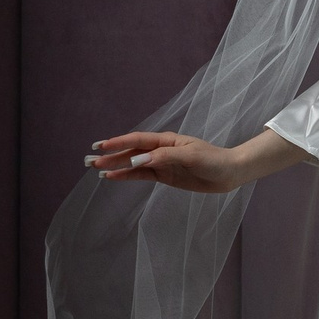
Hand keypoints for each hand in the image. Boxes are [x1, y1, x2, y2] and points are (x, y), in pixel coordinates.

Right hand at [86, 131, 244, 193]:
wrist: (229, 173)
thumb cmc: (213, 160)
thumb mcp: (191, 157)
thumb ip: (164, 158)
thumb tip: (139, 161)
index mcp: (167, 140)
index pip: (138, 141)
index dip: (119, 143)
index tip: (101, 146)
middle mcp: (160, 149)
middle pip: (131, 152)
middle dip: (111, 156)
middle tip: (89, 160)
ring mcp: (161, 163)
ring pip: (133, 164)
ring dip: (115, 166)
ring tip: (96, 170)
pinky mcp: (164, 175)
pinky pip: (141, 175)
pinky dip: (126, 176)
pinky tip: (113, 178)